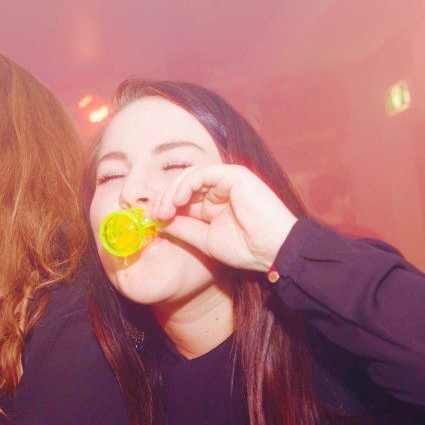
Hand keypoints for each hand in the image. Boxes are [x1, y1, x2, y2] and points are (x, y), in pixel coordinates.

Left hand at [151, 164, 296, 273]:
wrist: (272, 250)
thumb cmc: (245, 248)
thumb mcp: (204, 239)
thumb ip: (182, 227)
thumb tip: (157, 221)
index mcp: (214, 205)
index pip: (182, 198)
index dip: (164, 206)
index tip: (151, 220)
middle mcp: (220, 190)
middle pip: (183, 185)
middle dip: (165, 198)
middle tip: (155, 214)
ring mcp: (227, 181)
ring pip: (190, 176)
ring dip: (172, 191)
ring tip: (164, 209)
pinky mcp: (234, 175)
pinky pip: (203, 173)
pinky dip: (186, 184)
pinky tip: (178, 200)